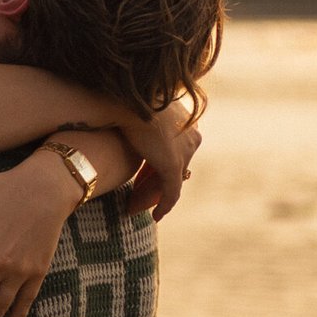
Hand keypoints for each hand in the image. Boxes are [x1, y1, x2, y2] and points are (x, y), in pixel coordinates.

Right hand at [121, 103, 200, 219]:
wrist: (126, 100)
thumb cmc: (125, 100)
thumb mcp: (138, 109)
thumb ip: (141, 120)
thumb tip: (128, 124)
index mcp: (186, 120)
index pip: (175, 149)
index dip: (156, 164)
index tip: (142, 174)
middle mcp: (191, 137)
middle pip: (174, 167)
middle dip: (153, 182)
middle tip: (136, 194)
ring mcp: (184, 153)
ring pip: (171, 182)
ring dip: (152, 195)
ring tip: (134, 205)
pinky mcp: (173, 166)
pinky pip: (171, 192)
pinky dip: (164, 205)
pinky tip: (155, 216)